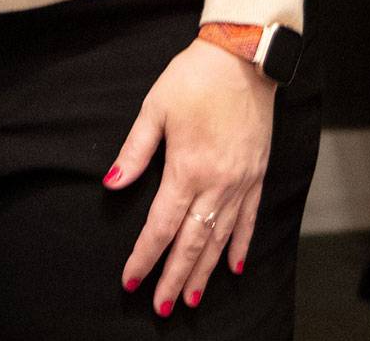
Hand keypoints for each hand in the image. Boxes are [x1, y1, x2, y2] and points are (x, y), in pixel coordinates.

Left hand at [108, 40, 275, 314]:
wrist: (243, 61)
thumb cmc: (193, 80)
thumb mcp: (154, 110)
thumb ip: (134, 151)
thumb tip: (112, 184)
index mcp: (187, 169)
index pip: (162, 224)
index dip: (145, 255)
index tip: (131, 279)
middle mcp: (218, 184)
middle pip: (193, 242)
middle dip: (173, 276)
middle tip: (160, 307)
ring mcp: (241, 183)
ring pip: (221, 239)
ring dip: (204, 272)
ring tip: (190, 298)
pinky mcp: (257, 176)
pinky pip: (249, 221)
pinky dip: (240, 247)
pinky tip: (233, 268)